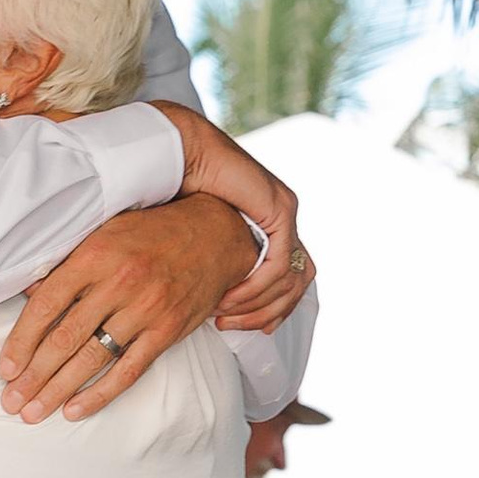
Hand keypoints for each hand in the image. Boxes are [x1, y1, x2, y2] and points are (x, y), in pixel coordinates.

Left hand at [0, 200, 258, 422]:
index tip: (5, 368)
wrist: (214, 233)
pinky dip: (99, 393)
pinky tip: (74, 410)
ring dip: (58, 390)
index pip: (46, 305)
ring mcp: (145, 310)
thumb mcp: (104, 233)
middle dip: (33, 376)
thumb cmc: (151, 233)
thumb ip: (67, 264)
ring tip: (33, 412)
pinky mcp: (167, 330)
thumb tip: (27, 293)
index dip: (21, 340)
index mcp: (95, 255)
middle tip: (10, 401)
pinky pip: (128, 370)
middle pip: (65, 338)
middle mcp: (119, 283)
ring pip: (92, 359)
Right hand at [149, 108, 308, 334]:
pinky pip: (278, 265)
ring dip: (260, 304)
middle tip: (236, 326)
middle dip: (270, 313)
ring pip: (293, 279)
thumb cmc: (179, 186)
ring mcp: (286, 212)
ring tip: (227, 314)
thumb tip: (202, 295)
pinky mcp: (280, 211)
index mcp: (270, 222)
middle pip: (299, 283)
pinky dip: (256, 287)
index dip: (273, 307)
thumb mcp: (201, 234)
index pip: (291, 277)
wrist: (182, 150)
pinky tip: (230, 296)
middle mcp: (284, 217)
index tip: (247, 326)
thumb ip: (214, 257)